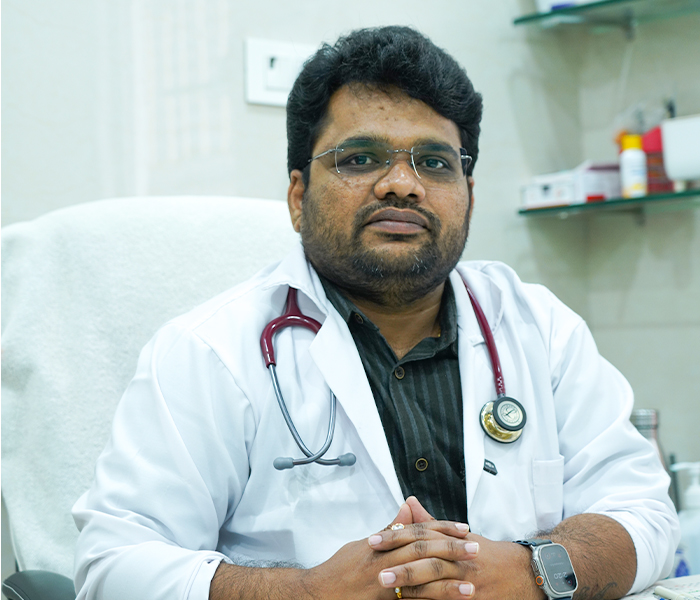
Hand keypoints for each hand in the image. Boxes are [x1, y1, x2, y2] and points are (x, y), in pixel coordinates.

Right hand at [306, 501, 471, 599]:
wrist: (318, 595)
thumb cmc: (340, 570)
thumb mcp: (364, 545)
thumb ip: (390, 529)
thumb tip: (408, 508)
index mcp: (382, 546)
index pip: (418, 532)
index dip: (442, 529)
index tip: (464, 529)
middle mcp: (385, 565)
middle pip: (424, 553)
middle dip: (452, 551)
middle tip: (476, 550)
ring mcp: (385, 590)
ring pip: (421, 585)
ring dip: (448, 586)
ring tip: (471, 587)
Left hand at [373, 530, 543, 599]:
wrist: (525, 574)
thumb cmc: (488, 554)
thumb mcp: (461, 535)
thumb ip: (431, 523)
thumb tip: (408, 503)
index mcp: (454, 541)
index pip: (420, 536)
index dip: (395, 538)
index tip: (372, 541)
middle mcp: (462, 561)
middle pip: (429, 563)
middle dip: (403, 569)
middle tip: (377, 573)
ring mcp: (469, 584)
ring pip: (438, 588)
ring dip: (413, 591)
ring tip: (390, 593)